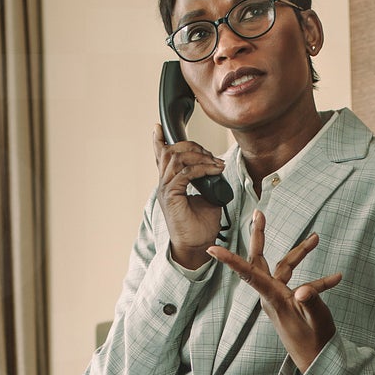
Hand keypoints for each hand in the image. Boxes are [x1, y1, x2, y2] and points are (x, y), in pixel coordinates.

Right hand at [153, 126, 225, 269]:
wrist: (197, 247)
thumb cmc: (201, 226)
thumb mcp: (208, 196)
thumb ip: (207, 180)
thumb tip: (216, 167)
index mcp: (169, 183)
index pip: (160, 157)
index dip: (158, 141)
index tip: (159, 127)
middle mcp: (164, 184)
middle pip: (170, 152)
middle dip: (192, 147)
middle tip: (211, 155)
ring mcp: (166, 190)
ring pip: (176, 159)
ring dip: (199, 157)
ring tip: (216, 164)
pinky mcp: (171, 196)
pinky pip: (184, 173)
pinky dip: (201, 169)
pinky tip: (214, 171)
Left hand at [207, 210, 341, 373]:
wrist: (316, 361)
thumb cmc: (315, 342)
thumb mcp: (317, 320)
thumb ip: (311, 302)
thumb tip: (303, 290)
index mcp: (274, 299)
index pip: (249, 275)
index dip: (231, 261)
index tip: (212, 249)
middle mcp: (272, 296)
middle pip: (260, 261)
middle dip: (260, 236)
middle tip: (259, 214)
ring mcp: (279, 298)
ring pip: (285, 268)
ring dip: (300, 253)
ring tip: (316, 238)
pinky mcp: (288, 301)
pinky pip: (300, 283)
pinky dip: (319, 281)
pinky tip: (336, 278)